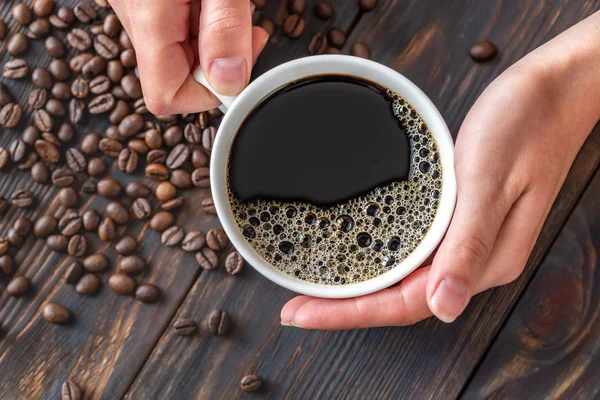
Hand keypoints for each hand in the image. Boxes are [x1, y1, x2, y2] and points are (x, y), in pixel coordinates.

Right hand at [110, 0, 268, 113]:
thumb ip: (224, 29)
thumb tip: (229, 81)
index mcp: (149, 21)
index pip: (167, 98)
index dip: (209, 95)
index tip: (240, 73)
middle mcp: (135, 19)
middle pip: (177, 76)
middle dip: (220, 62)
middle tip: (248, 32)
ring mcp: (137, 9)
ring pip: (180, 51)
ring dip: (216, 39)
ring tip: (231, 6)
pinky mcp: (148, 0)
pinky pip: (177, 27)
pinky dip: (205, 21)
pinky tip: (217, 2)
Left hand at [280, 56, 596, 328]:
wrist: (552, 92)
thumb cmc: (524, 125)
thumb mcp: (490, 180)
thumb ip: (468, 245)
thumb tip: (444, 307)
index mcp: (485, 259)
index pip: (407, 304)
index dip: (350, 314)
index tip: (301, 314)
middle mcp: (476, 260)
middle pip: (401, 300)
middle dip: (345, 308)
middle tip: (295, 308)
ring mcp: (470, 242)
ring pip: (406, 281)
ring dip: (360, 290)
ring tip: (316, 292)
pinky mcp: (463, 221)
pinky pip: (415, 255)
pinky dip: (381, 263)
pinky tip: (358, 258)